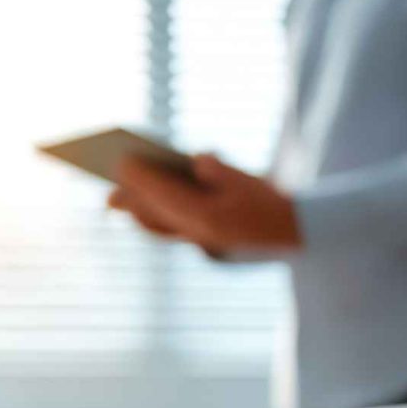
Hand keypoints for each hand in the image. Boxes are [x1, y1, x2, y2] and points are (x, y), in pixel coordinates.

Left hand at [108, 153, 301, 252]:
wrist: (298, 236)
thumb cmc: (272, 203)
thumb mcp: (245, 177)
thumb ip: (216, 168)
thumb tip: (195, 161)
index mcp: (209, 217)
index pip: (164, 194)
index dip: (141, 177)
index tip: (123, 161)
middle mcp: (201, 235)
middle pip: (156, 217)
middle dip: (132, 203)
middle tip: (108, 195)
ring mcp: (204, 244)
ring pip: (162, 231)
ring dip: (140, 216)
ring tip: (121, 204)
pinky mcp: (208, 246)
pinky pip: (175, 235)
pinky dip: (158, 222)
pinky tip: (148, 212)